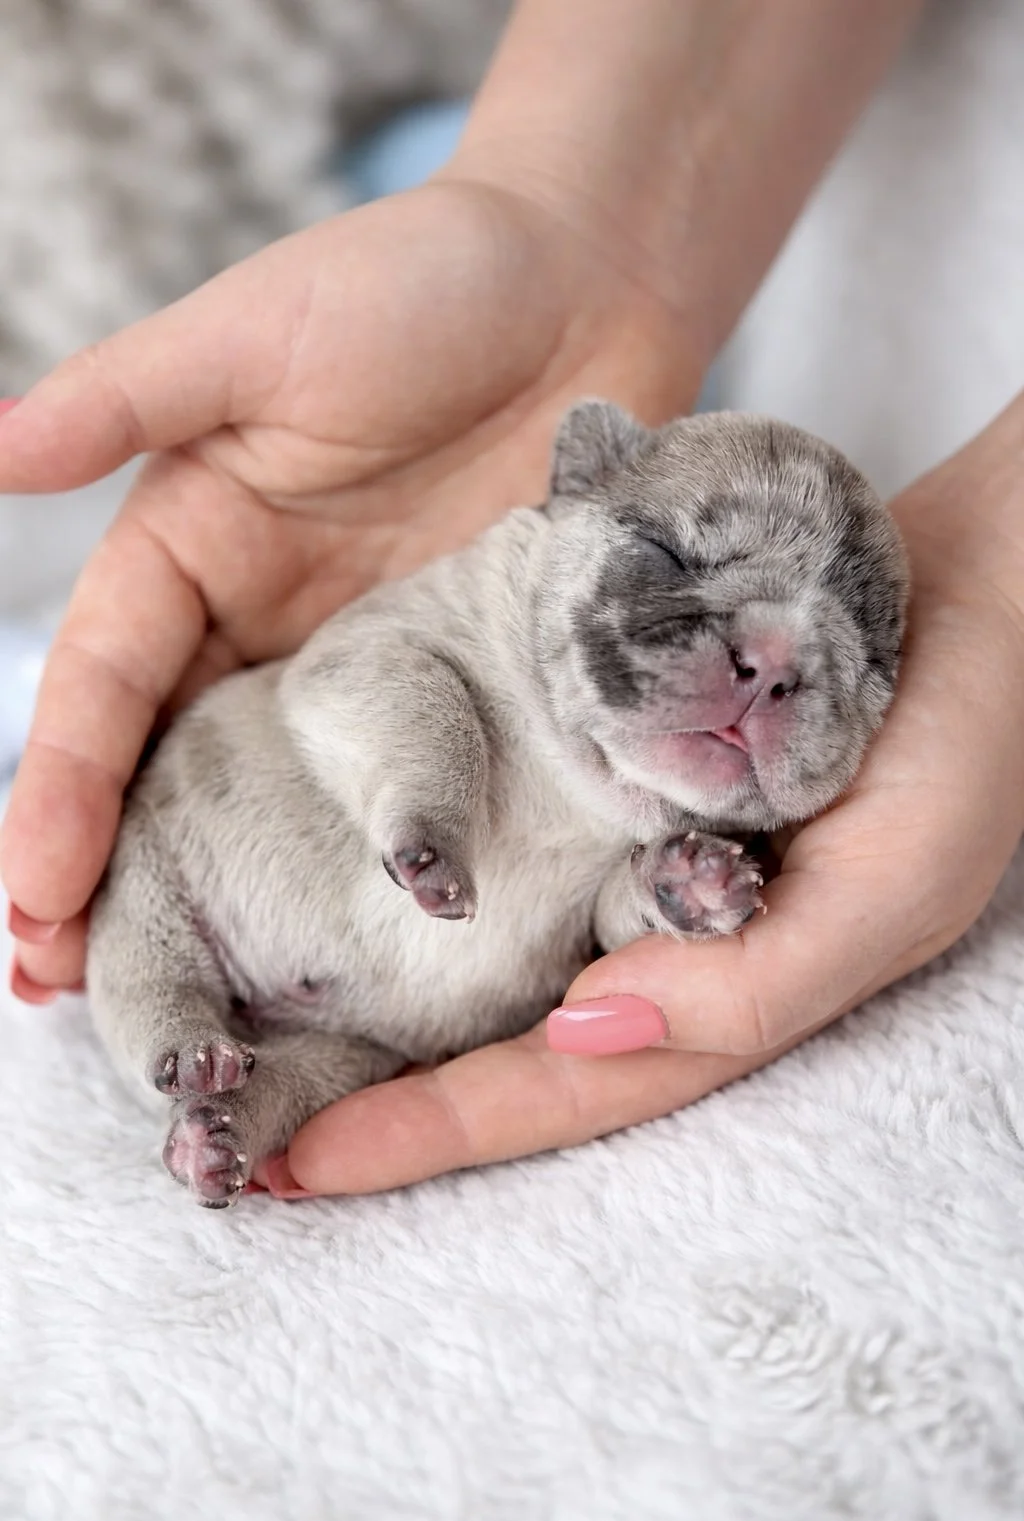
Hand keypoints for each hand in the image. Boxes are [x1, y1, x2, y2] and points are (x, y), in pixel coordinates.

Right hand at [1, 176, 698, 995]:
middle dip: (110, 878)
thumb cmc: (414, 283)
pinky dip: (369, 860)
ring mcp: (364, 664)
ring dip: (224, 896)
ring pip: (274, 801)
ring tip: (183, 1005)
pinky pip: (404, 783)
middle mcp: (262, 623)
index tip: (30, 896)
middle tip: (65, 990)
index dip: (62, 793)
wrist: (586, 287)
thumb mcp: (254, 333)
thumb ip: (126, 398)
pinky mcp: (460, 681)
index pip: (105, 692)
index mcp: (188, 546)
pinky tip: (361, 943)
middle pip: (168, 773)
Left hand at [269, 395, 1023, 1197]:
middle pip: (500, 1045)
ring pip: (488, 950)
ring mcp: (627, 856)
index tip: (303, 1165)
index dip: (437, 1131)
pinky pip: (506, 840)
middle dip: (379, 1093)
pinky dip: (427, 872)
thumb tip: (577, 1032)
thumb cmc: (967, 736)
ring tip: (250, 1018)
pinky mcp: (610, 775)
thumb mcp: (894, 881)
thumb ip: (753, 978)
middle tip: (233, 1130)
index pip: (560, 1084)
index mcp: (720, 988)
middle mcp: (657, 935)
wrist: (982, 584)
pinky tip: (340, 879)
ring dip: (376, 993)